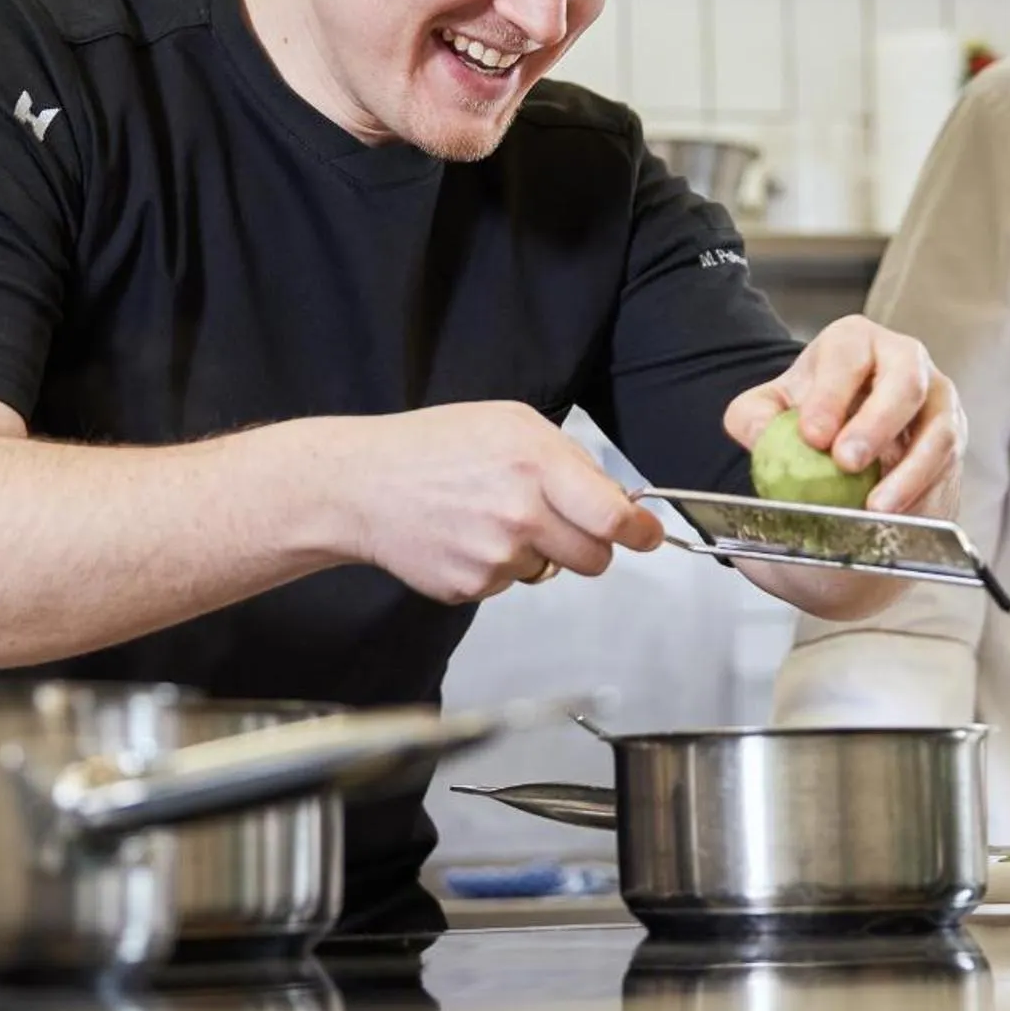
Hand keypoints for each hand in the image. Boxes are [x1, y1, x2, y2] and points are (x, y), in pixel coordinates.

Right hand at [346, 402, 664, 603]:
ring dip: (536, 552)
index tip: (647, 535)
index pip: (612, 518)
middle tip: (563, 525)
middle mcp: (520, 514)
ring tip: (491, 518)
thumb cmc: (433, 447)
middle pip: (594, 559)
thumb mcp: (509, 423)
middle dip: (590, 546)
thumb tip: (616, 498)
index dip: (639, 532)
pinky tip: (466, 536)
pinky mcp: (471, 587)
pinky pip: (509, 584)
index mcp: (536, 464)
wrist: (362, 485)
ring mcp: (495, 556)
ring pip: (550, 571)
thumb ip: (568, 459)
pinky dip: (496, 566)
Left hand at [723, 315, 964, 520]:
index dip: (831, 395)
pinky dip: (922, 494)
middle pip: (905, 384)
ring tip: (876, 507)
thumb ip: (754, 417)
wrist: (849, 435)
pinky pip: (946, 467)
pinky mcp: (952, 438)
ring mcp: (937, 399)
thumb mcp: (771, 408)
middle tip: (846, 462)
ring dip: (910, 472)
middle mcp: (905, 360)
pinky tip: (896, 517)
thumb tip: (760, 433)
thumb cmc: (813, 412)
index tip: (812, 435)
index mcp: (855, 342)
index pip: (847, 357)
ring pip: (938, 430)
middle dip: (877, 426)